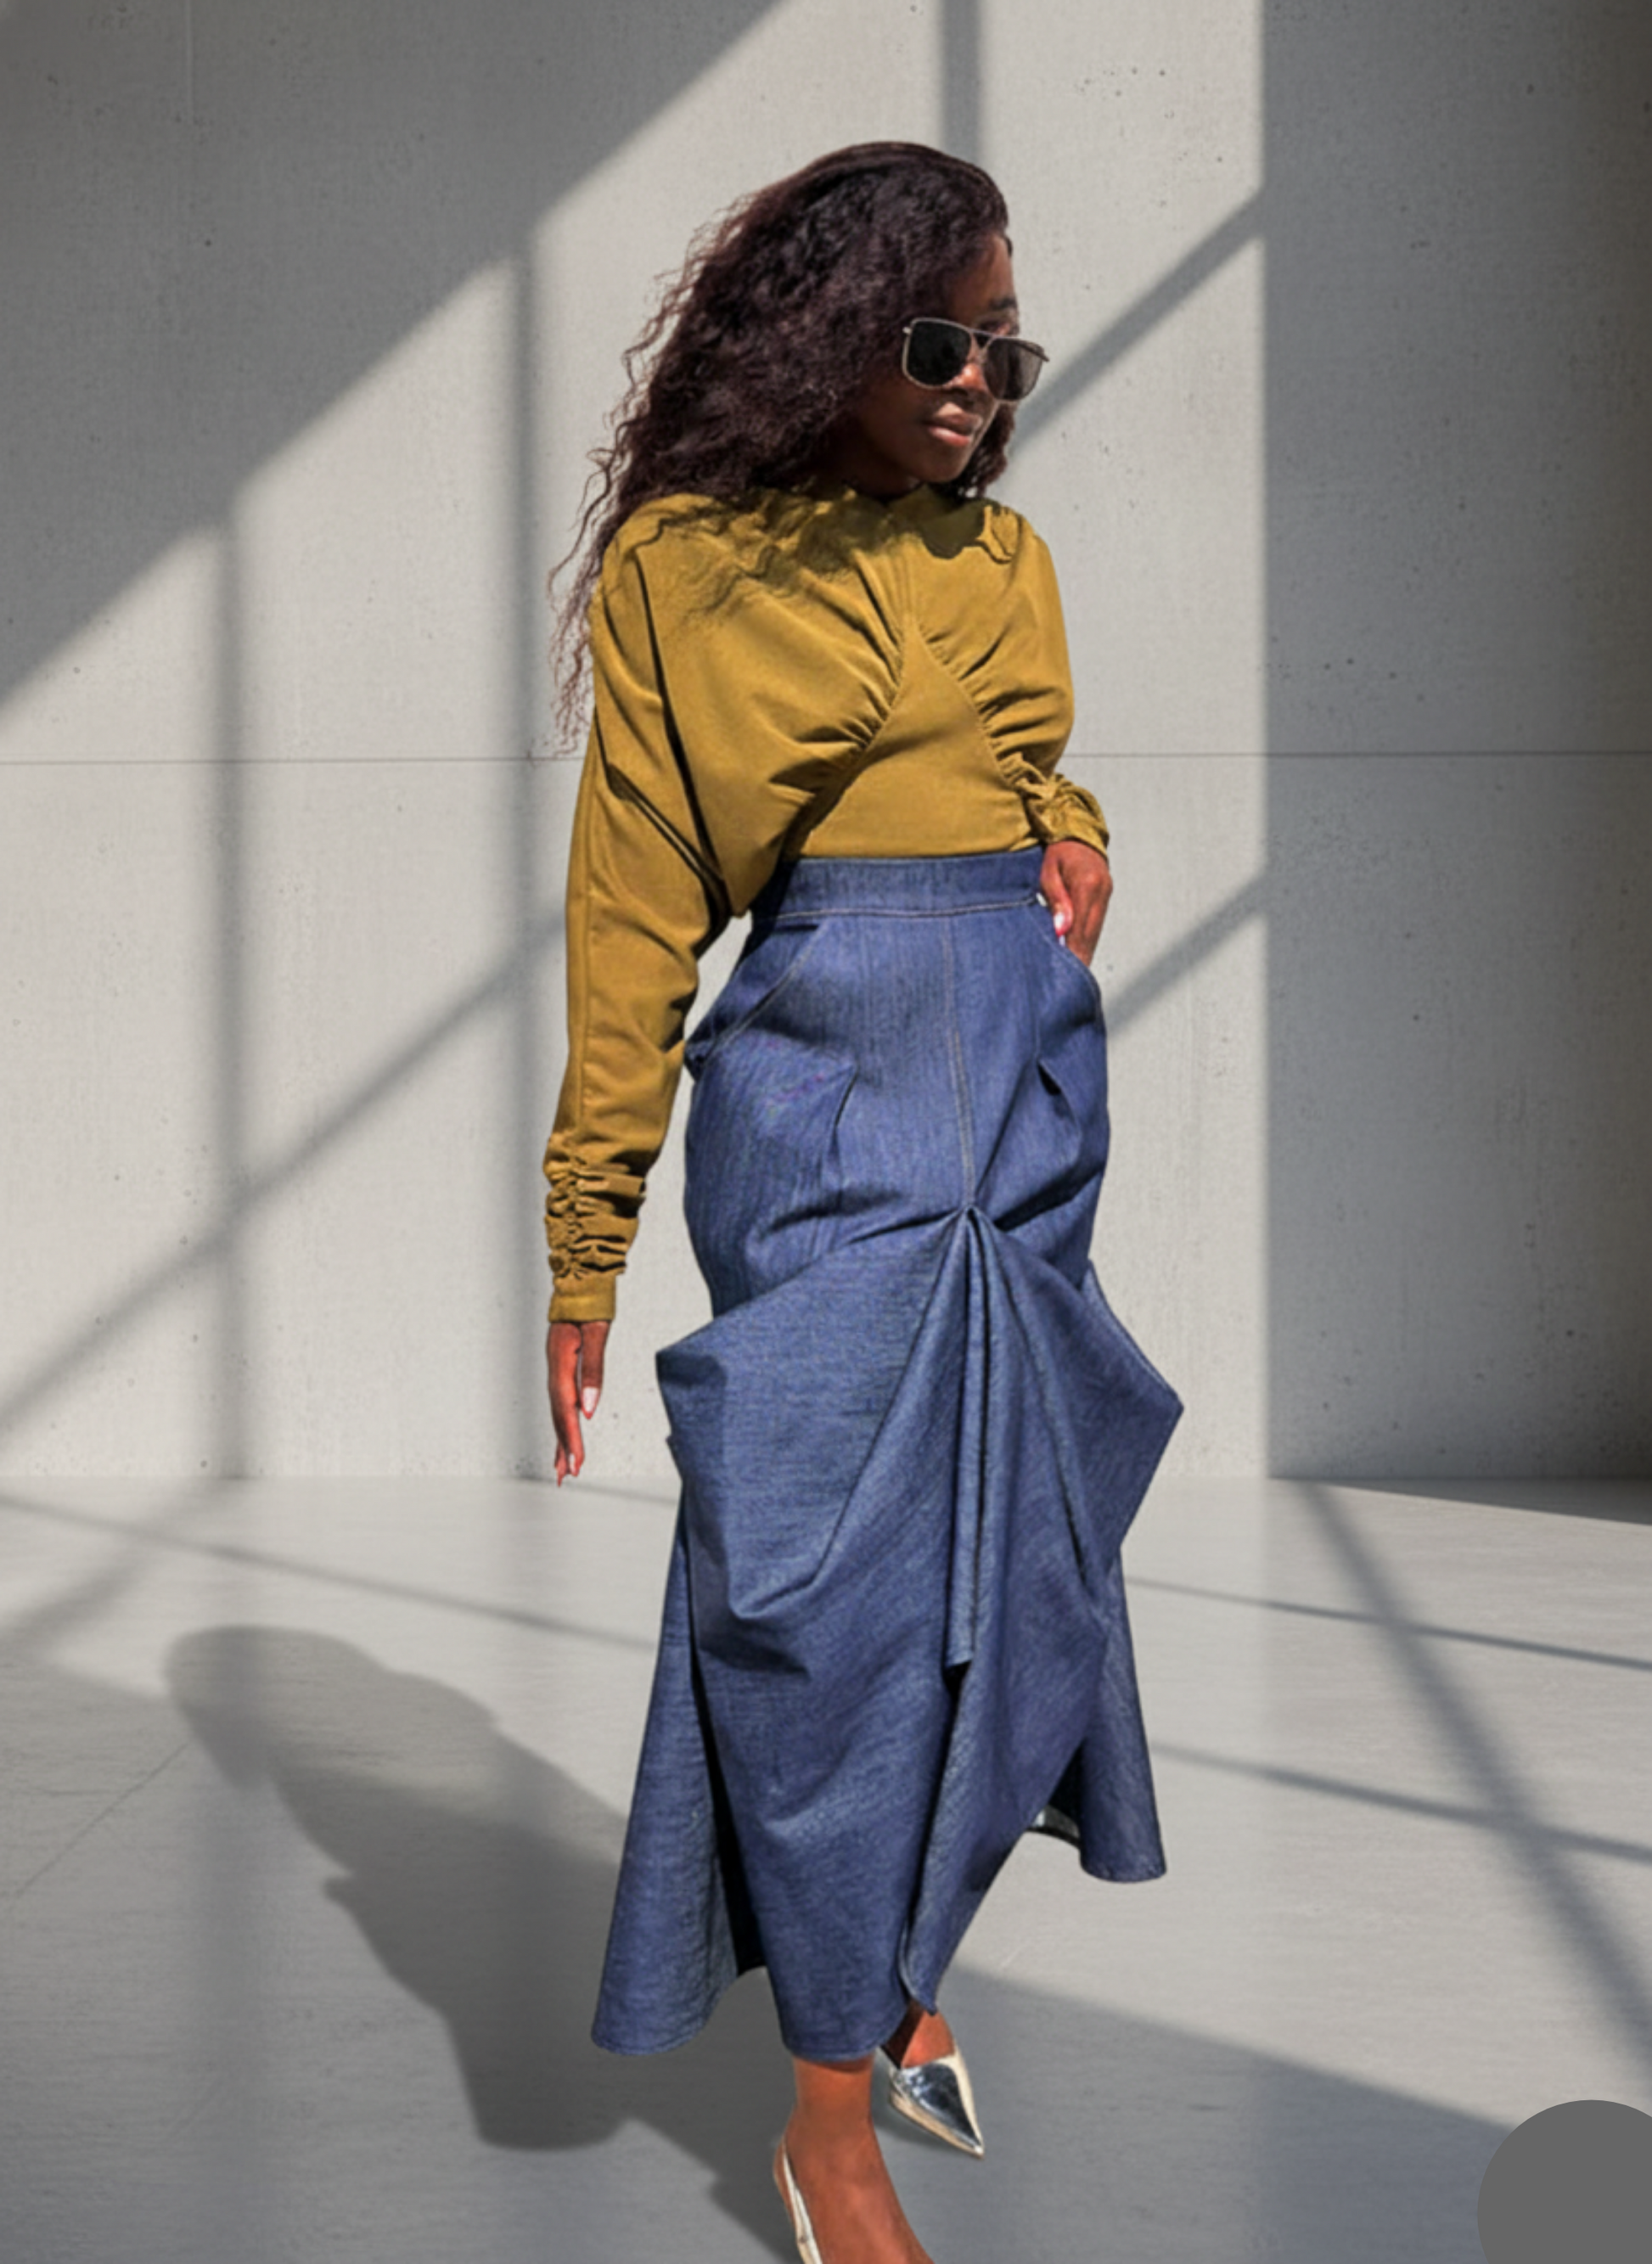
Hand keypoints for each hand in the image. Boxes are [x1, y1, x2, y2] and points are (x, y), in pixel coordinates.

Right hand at [547, 1319, 609, 1482]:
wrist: (579, 1285)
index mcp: (561, 1362)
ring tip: (565, 1470)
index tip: (577, 1461)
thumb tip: (590, 1408)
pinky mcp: (562, 1370)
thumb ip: (594, 1370)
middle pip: (558, 1414)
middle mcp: (555, 1370)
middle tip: (571, 1474)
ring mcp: (556, 1371)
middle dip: (565, 1446)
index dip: (571, 1436)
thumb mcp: (598, 1334)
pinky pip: (561, 1403)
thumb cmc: (590, 1306)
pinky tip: (567, 1441)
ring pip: (558, 1412)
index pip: (565, 1408)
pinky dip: (563, 1424)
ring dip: (562, 1440)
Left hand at [1039, 838, 1111, 964]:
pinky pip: (1095, 923)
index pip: (1081, 929)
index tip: (1068, 976)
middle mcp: (1101, 891)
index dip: (1074, 954)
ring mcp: (1105, 893)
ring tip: (1073, 976)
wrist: (1074, 830)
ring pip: (1095, 932)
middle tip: (1070, 986)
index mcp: (1087, 885)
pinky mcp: (1104, 895)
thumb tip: (1061, 930)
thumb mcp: (1047, 872)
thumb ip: (1055, 900)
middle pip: (1091, 935)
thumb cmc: (1054, 851)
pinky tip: (1077, 953)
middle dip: (1081, 960)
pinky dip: (1086, 940)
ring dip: (1084, 952)